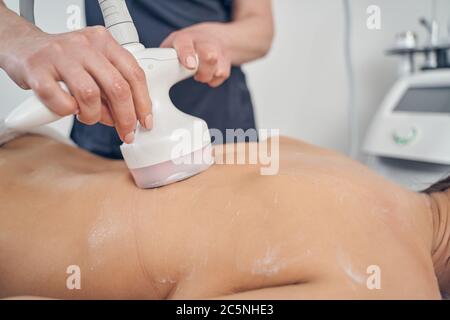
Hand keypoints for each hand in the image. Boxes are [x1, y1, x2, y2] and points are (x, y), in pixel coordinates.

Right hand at [0, 26, 151, 142]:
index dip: (143, 102)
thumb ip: (112, 86)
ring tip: (88, 116)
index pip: (134, 74)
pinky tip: (67, 108)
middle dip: (125, 117)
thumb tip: (131, 117)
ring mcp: (60, 56)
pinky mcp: (37, 69)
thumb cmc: (63, 60)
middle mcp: (84, 45)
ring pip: (90, 96)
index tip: (145, 122)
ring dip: (93, 116)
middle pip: (117, 87)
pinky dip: (67, 112)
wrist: (21, 46)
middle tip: (125, 132)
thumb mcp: (95, 64)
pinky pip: (61, 102)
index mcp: (104, 41)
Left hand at [161, 24, 231, 87]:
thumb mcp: (172, 44)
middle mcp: (204, 43)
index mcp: (186, 38)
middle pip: (209, 56)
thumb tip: (152, 72)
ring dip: (207, 76)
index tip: (189, 65)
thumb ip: (163, 56)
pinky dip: (214, 79)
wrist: (214, 36)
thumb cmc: (187, 44)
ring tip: (200, 74)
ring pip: (217, 69)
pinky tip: (208, 74)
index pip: (187, 45)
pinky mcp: (226, 62)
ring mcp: (217, 52)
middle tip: (196, 74)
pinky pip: (222, 75)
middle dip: (204, 69)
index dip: (188, 55)